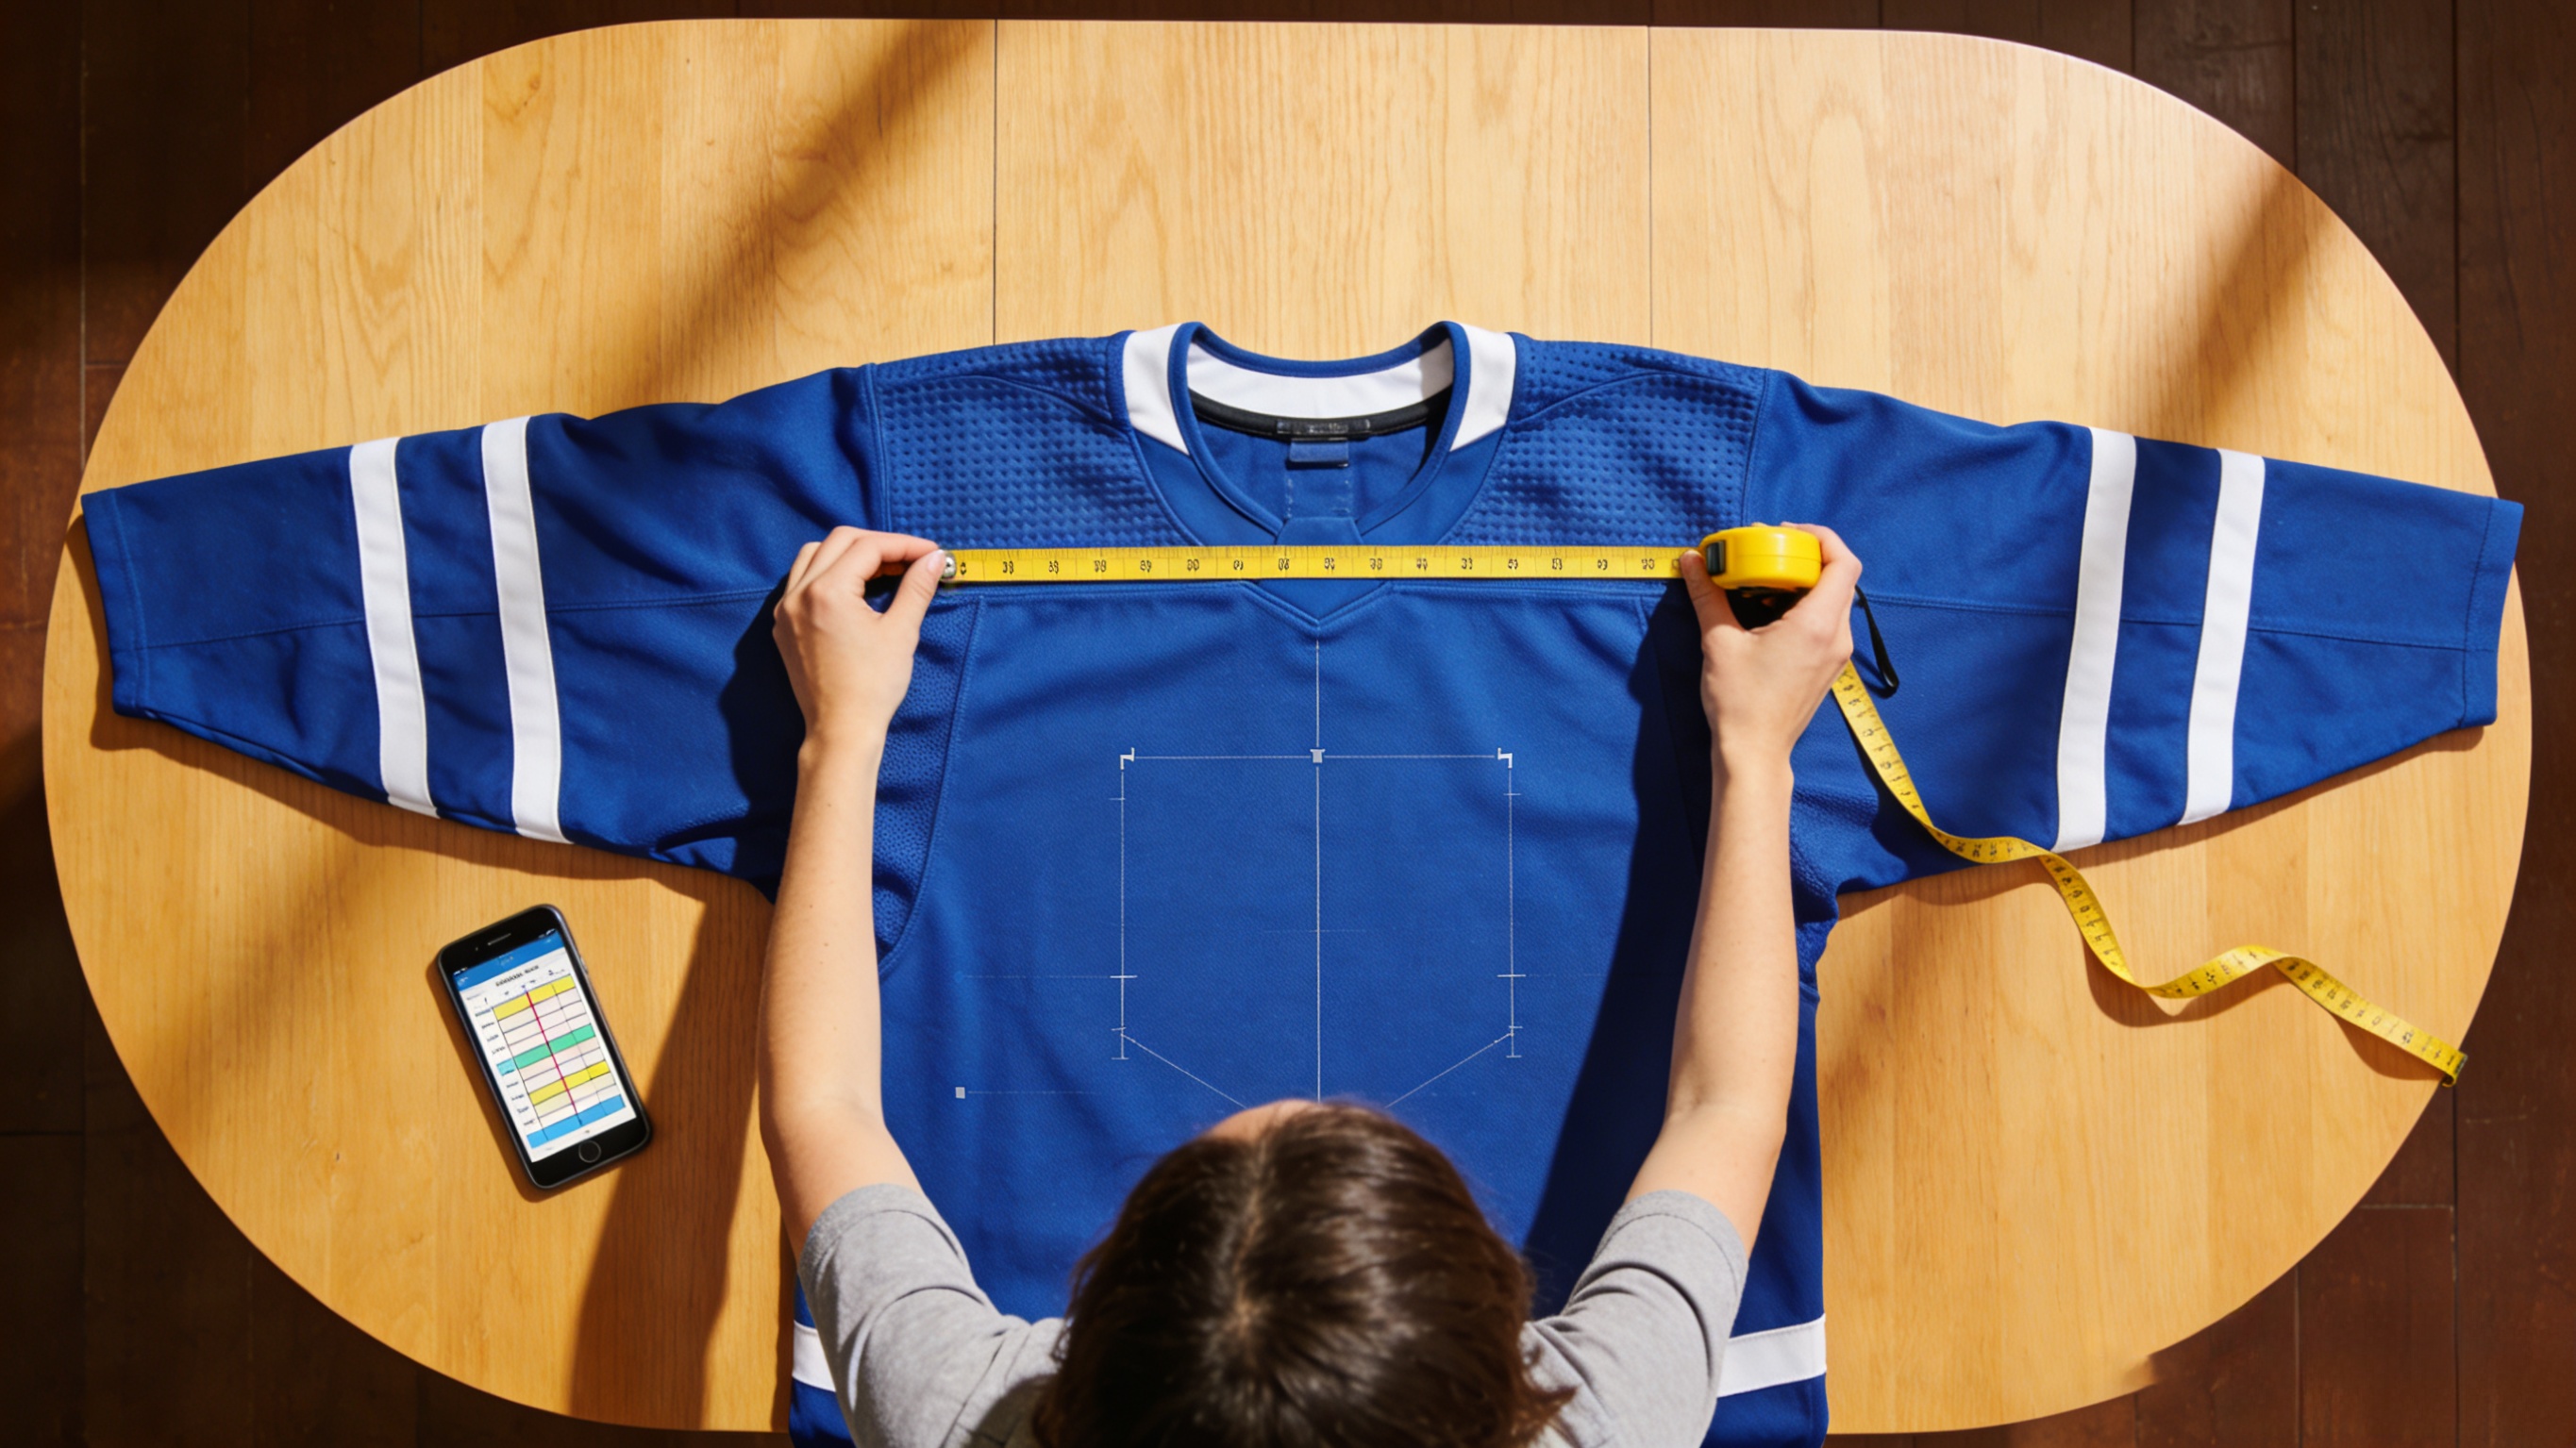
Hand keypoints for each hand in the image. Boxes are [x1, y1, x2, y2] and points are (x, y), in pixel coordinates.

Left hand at [772, 528, 944, 757]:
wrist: (841, 729)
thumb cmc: (872, 686)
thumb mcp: (900, 632)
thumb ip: (916, 588)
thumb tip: (933, 559)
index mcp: (827, 592)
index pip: (868, 547)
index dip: (904, 545)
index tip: (930, 554)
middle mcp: (799, 594)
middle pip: (839, 541)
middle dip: (878, 544)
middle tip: (910, 560)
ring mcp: (786, 609)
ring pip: (814, 555)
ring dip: (849, 553)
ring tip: (882, 570)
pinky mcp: (784, 625)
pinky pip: (801, 581)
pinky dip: (827, 573)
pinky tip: (853, 589)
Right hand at [1679, 524, 1860, 776]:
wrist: (1754, 754)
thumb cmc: (1739, 702)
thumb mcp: (1718, 642)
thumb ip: (1708, 595)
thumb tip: (1693, 561)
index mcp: (1817, 624)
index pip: (1843, 562)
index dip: (1821, 537)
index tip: (1785, 533)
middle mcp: (1837, 636)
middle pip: (1840, 576)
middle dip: (1806, 555)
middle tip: (1768, 550)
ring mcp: (1836, 653)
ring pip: (1833, 599)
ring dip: (1803, 581)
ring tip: (1764, 578)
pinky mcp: (1827, 666)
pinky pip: (1827, 621)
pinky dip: (1803, 605)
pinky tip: (1768, 610)